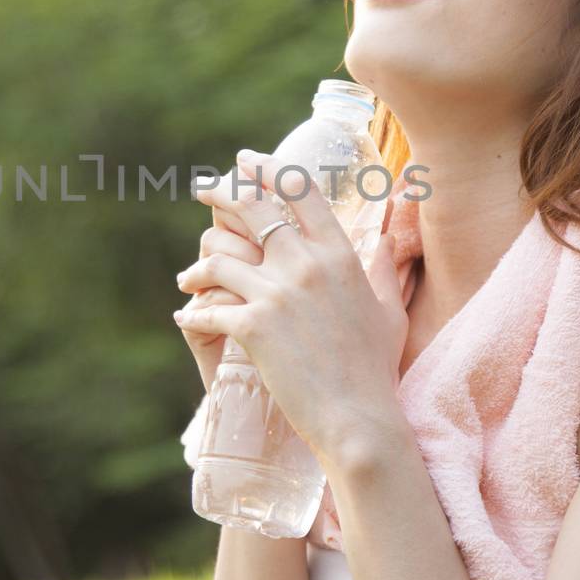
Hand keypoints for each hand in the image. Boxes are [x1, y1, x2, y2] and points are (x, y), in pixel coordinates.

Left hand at [174, 149, 409, 467]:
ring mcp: (278, 293)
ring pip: (217, 259)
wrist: (359, 419)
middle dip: (221, 193)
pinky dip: (193, 314)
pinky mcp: (253, 326)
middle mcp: (307, 264)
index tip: (246, 160)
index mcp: (339, 255)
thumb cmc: (376, 368)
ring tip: (189, 279)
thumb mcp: (388, 309)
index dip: (268, 167)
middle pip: (252, 208)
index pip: (300, 190)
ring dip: (197, 269)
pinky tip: (187, 318)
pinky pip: (207, 308)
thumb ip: (384, 268)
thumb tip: (392, 237)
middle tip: (204, 190)